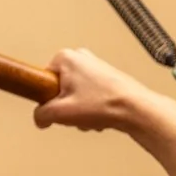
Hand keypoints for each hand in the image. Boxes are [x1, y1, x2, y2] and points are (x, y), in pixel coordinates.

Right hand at [33, 47, 175, 175]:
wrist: (136, 109)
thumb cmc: (106, 103)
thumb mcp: (62, 113)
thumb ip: (42, 115)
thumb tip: (39, 118)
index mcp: (66, 57)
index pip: (43, 81)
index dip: (48, 100)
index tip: (56, 109)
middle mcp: (80, 57)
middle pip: (60, 90)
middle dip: (66, 108)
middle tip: (76, 114)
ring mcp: (95, 67)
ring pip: (75, 97)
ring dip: (80, 112)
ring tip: (92, 116)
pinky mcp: (106, 78)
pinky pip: (89, 98)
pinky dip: (92, 110)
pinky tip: (101, 117)